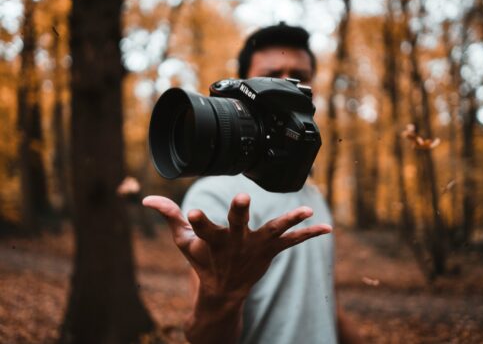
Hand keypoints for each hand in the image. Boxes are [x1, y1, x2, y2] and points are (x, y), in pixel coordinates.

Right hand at [142, 193, 331, 300]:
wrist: (223, 292)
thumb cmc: (202, 262)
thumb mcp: (184, 242)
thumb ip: (169, 217)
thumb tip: (145, 199)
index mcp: (211, 242)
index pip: (201, 230)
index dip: (197, 221)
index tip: (192, 212)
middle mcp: (234, 245)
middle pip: (236, 227)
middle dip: (239, 214)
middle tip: (242, 199)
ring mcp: (255, 249)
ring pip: (272, 233)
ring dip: (288, 222)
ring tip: (306, 211)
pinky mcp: (270, 252)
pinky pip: (292, 242)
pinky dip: (309, 235)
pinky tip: (328, 228)